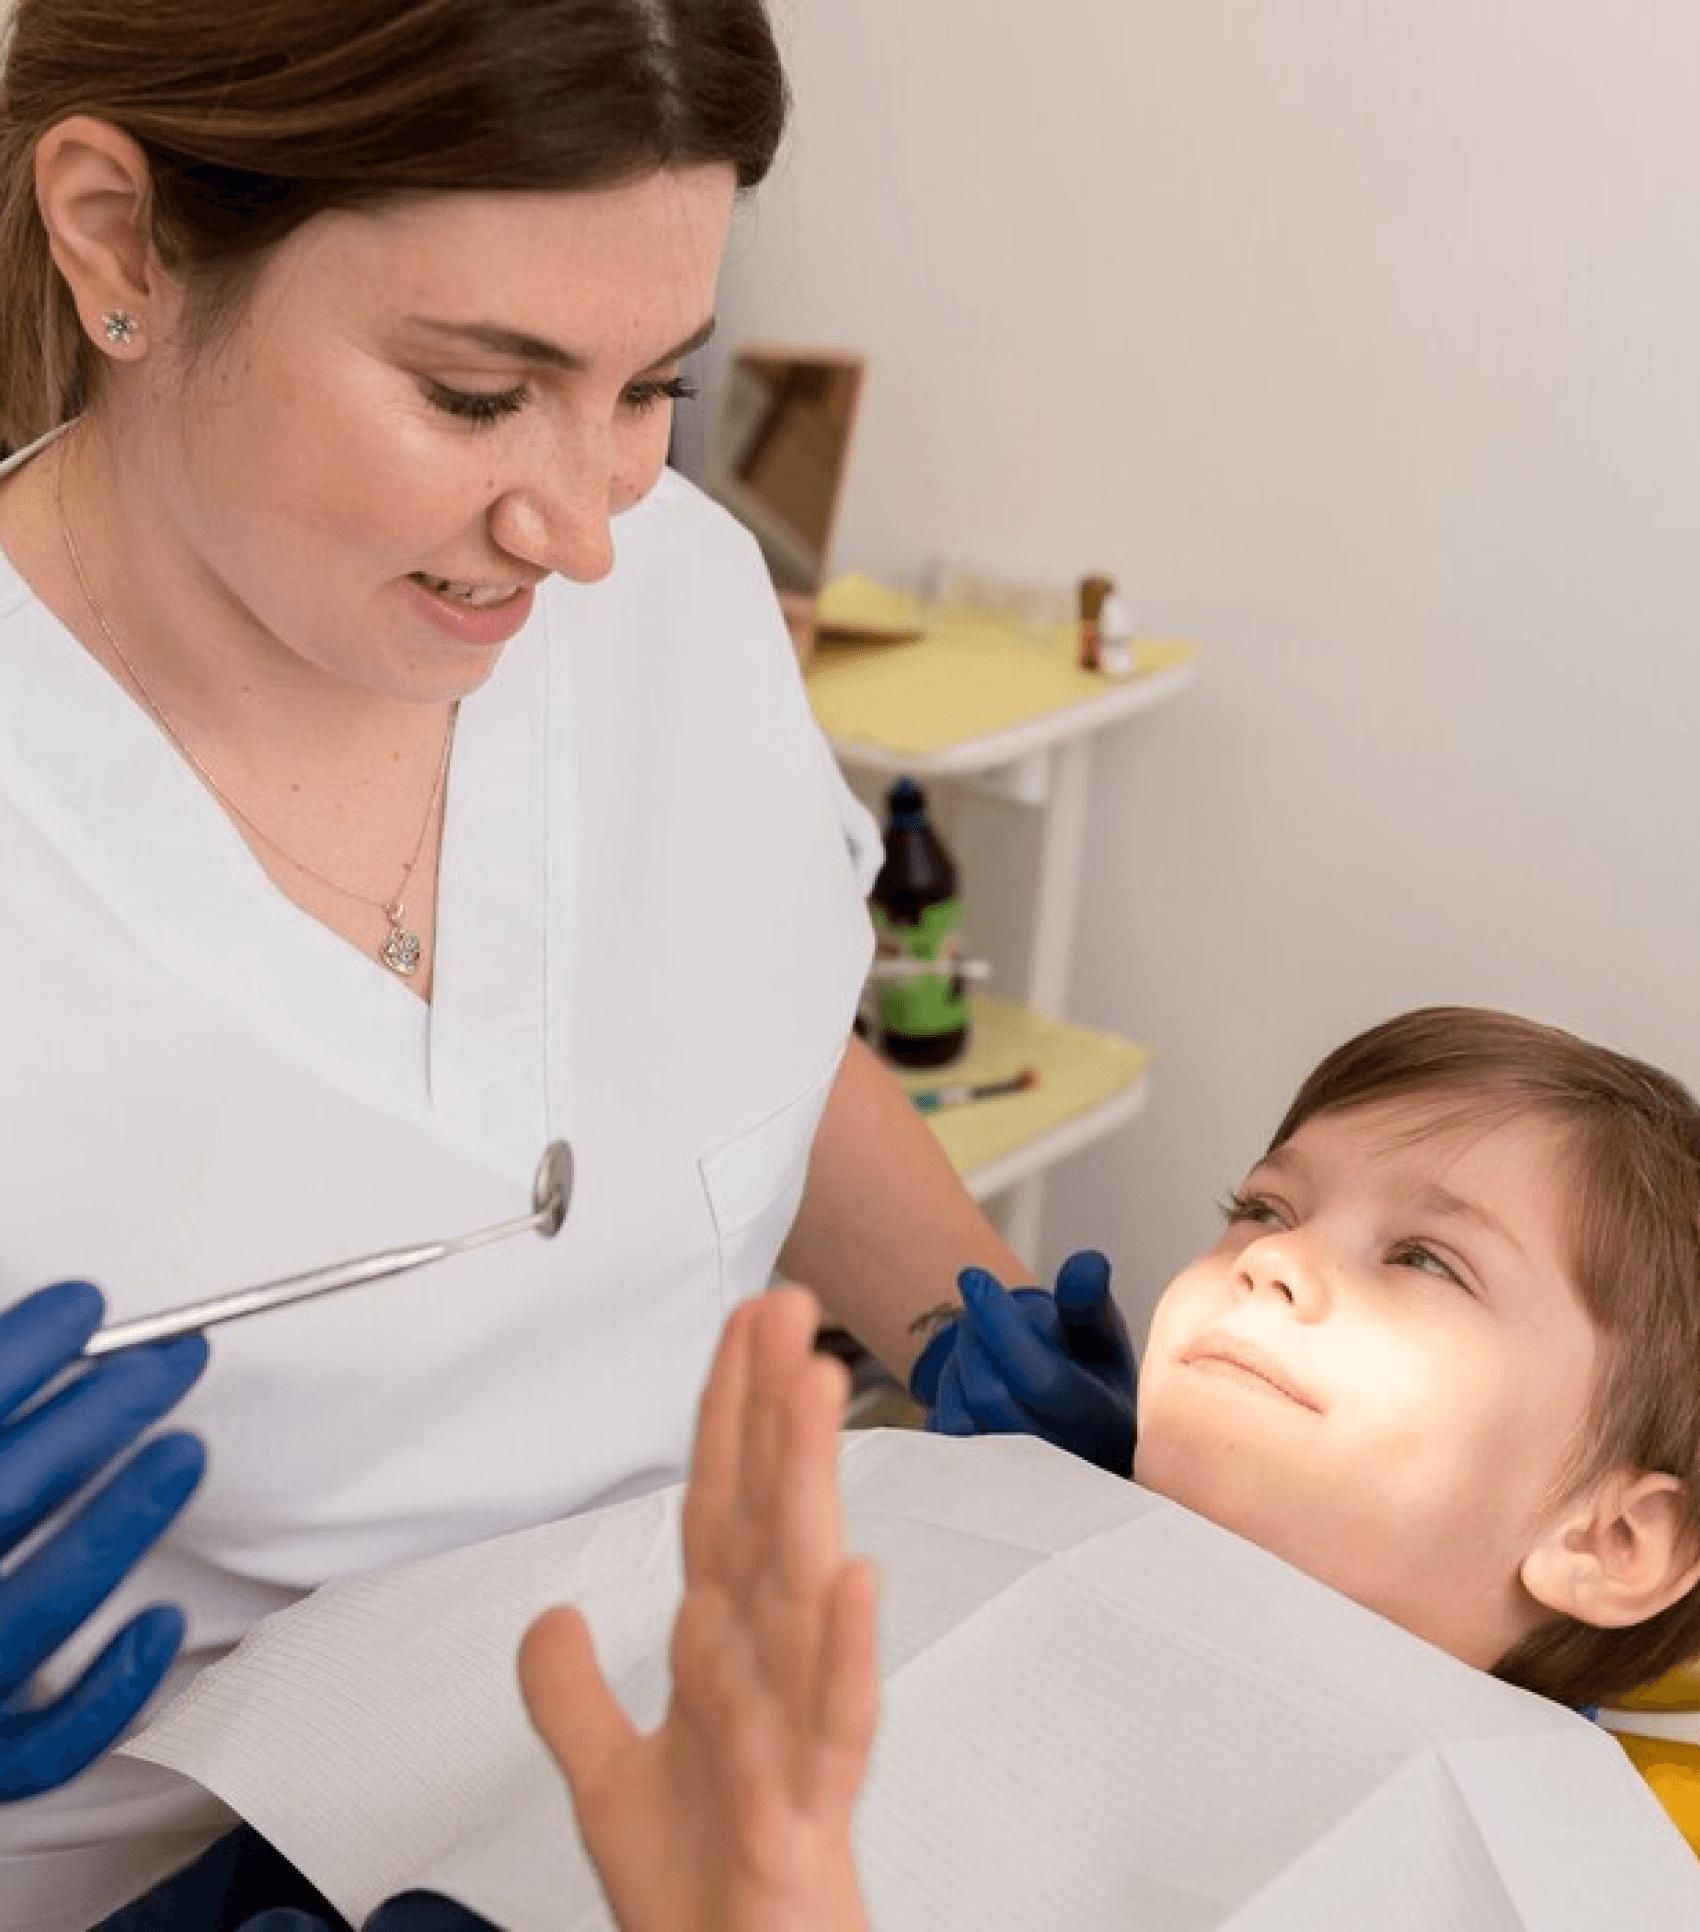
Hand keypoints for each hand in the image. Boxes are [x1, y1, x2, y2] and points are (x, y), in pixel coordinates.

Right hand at [1, 1281, 207, 1800]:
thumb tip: (57, 1326)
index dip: (17, 1354)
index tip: (88, 1300)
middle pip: (0, 1500)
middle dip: (95, 1418)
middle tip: (177, 1357)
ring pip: (27, 1617)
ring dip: (117, 1526)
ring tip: (188, 1448)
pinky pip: (40, 1751)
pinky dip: (105, 1694)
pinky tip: (162, 1621)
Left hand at [518, 1289, 876, 1931]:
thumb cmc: (700, 1899)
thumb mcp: (610, 1783)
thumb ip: (574, 1695)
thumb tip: (547, 1618)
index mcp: (724, 1656)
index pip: (722, 1507)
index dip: (729, 1413)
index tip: (747, 1324)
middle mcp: (766, 1676)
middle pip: (769, 1521)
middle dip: (776, 1410)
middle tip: (788, 1313)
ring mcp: (792, 1736)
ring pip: (802, 1591)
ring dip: (808, 1488)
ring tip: (815, 1391)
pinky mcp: (806, 1812)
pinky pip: (829, 1723)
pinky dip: (841, 1651)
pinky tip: (852, 1577)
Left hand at [907, 1249, 1136, 1474]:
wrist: (1067, 1419)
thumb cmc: (1086, 1367)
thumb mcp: (1097, 1331)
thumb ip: (1088, 1299)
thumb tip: (1087, 1264)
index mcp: (1104, 1420)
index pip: (1041, 1377)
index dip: (1000, 1323)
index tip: (973, 1276)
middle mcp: (1066, 1464)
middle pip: (992, 1395)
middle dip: (973, 1338)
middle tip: (975, 1307)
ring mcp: (1023, 1487)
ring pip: (961, 1418)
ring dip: (956, 1367)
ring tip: (975, 1343)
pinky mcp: (984, 1492)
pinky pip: (943, 1441)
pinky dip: (944, 1398)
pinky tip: (965, 1379)